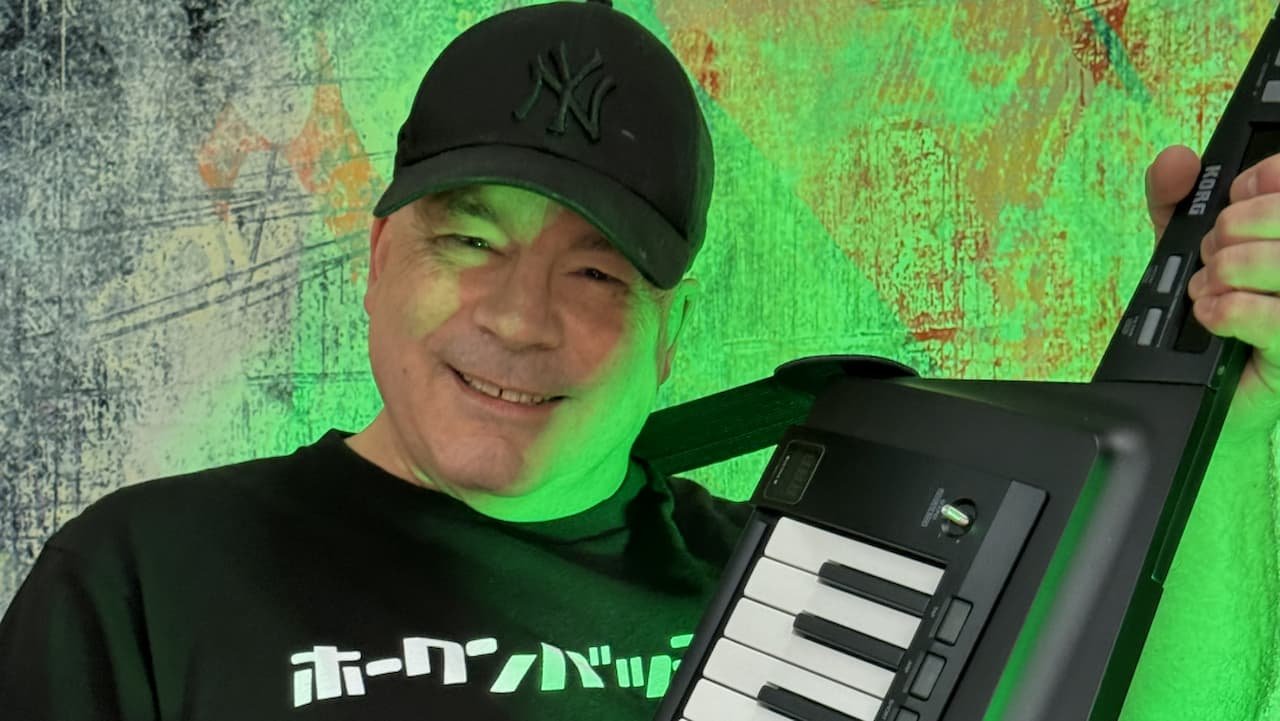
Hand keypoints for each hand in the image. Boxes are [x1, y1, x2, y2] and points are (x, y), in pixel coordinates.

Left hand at [1146, 145, 1279, 434]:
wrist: (1208, 387)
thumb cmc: (1211, 311)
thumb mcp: (1184, 249)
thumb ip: (1175, 202)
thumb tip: (1176, 160)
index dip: (1258, 180)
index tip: (1231, 197)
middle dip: (1229, 230)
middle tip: (1211, 256)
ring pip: (1277, 261)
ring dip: (1225, 273)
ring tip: (1209, 289)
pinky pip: (1271, 317)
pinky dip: (1228, 310)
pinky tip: (1215, 316)